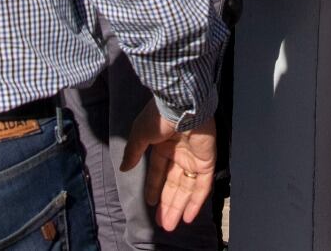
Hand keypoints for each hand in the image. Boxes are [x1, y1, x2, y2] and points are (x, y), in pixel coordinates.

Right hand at [121, 101, 216, 231]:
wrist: (181, 106)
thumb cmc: (158, 117)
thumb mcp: (140, 135)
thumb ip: (133, 152)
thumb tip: (124, 168)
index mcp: (163, 145)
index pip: (159, 171)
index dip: (154, 187)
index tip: (150, 203)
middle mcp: (179, 153)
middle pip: (173, 184)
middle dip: (167, 204)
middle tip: (161, 223)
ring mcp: (194, 158)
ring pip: (187, 188)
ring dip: (179, 207)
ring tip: (170, 225)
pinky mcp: (207, 162)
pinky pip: (202, 186)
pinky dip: (196, 202)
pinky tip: (188, 216)